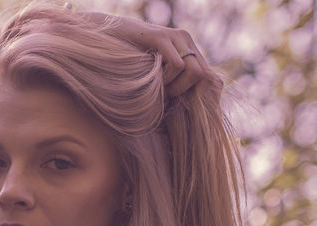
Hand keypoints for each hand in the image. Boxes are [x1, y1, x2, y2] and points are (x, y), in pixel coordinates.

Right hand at [88, 13, 221, 97]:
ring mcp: (175, 36)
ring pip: (194, 71)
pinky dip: (168, 79)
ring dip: (176, 88)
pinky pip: (177, 65)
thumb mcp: (154, 68)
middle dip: (185, 92)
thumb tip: (183, 101)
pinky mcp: (161, 37)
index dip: (195, 92)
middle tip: (166, 96)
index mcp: (187, 47)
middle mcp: (186, 39)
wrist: (109, 33)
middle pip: (204, 75)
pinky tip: (154, 80)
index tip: (176, 101)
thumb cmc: (128, 57)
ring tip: (160, 89)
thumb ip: (170, 77)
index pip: (207, 74)